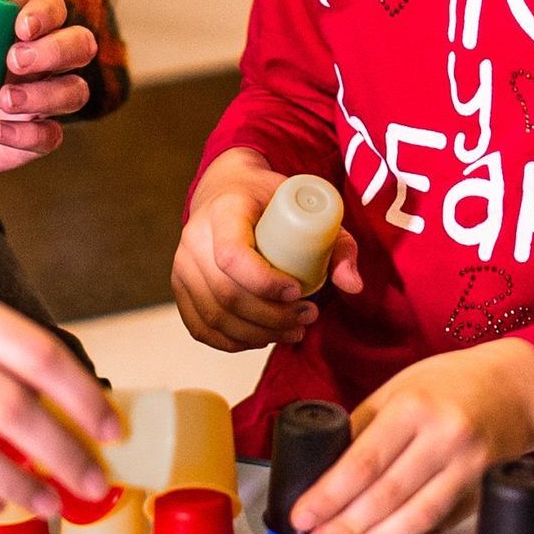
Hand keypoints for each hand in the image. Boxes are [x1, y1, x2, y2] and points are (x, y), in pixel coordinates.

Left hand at [0, 0, 99, 188]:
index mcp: (2, 27)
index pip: (48, 8)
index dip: (45, 14)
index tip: (19, 28)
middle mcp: (26, 62)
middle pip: (78, 45)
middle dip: (58, 50)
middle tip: (13, 63)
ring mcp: (29, 102)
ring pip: (74, 90)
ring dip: (51, 93)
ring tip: (2, 102)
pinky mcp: (21, 141)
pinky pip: (50, 137)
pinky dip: (33, 134)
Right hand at [170, 146, 358, 350]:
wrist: (227, 192)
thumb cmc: (270, 201)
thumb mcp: (307, 209)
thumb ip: (338, 245)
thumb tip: (353, 286)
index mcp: (224, 211)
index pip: (233, 256)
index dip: (265, 283)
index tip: (297, 290)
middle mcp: (195, 238)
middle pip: (227, 294)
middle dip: (272, 317)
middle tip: (307, 317)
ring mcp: (182, 264)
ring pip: (216, 316)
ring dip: (258, 334)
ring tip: (293, 330)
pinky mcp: (180, 287)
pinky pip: (201, 327)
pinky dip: (233, 342)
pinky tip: (262, 338)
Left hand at [289, 340, 533, 533]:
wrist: (518, 386)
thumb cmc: (450, 383)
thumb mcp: (400, 388)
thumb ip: (364, 426)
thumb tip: (323, 472)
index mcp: (415, 406)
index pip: (365, 460)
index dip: (330, 495)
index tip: (302, 517)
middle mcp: (445, 437)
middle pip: (388, 495)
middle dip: (345, 528)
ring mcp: (469, 467)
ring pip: (417, 517)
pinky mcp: (481, 489)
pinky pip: (439, 524)